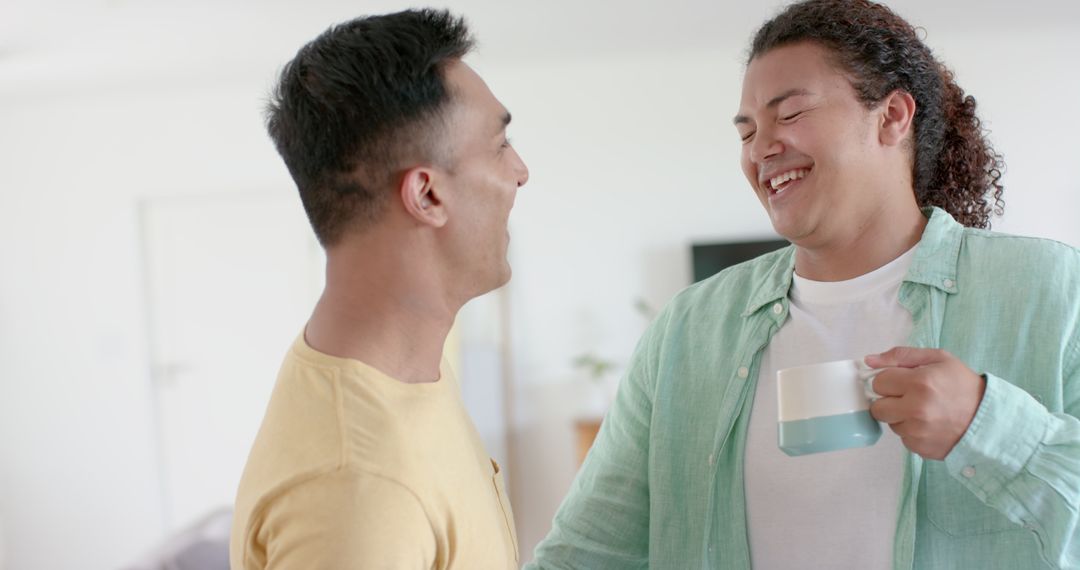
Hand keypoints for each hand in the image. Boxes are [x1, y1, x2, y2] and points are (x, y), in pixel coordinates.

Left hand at [864, 347, 986, 460]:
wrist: (989, 420)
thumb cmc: (963, 385)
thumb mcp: (938, 359)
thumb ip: (901, 356)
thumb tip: (869, 361)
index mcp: (919, 383)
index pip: (879, 382)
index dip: (890, 380)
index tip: (903, 381)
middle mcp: (915, 409)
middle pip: (877, 407)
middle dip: (890, 400)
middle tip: (910, 397)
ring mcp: (917, 432)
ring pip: (890, 423)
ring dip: (900, 417)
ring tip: (924, 411)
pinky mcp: (920, 448)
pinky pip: (903, 438)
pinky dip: (911, 432)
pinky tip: (929, 425)